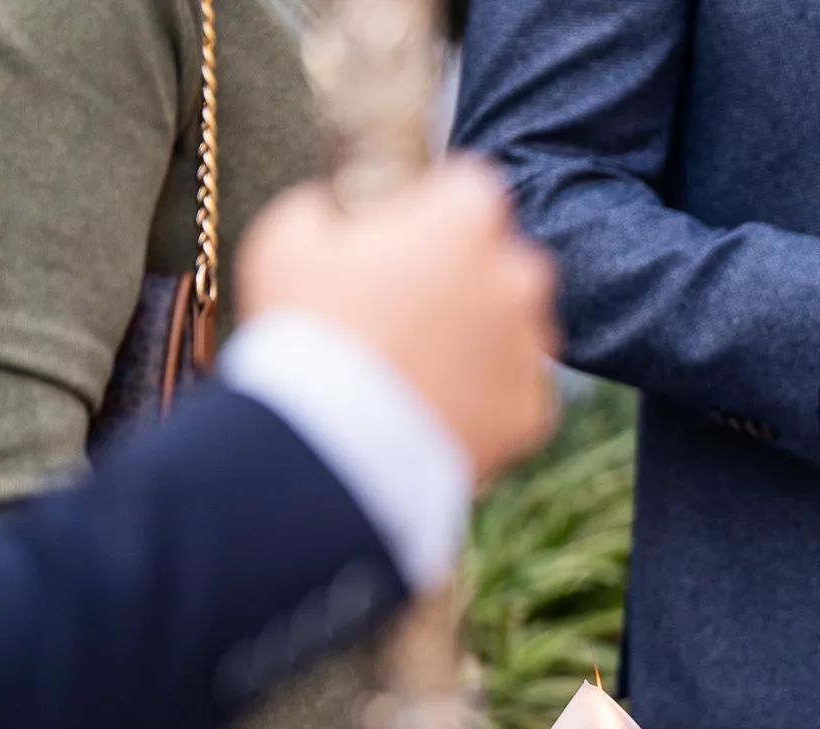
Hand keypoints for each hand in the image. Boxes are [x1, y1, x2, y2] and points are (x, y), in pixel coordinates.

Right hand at [237, 158, 560, 481]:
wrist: (330, 449)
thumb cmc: (305, 331)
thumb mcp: (288, 239)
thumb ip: (327, 206)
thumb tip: (341, 209)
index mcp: (466, 221)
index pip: (470, 188)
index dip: (432, 209)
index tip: (401, 236)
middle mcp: (517, 278)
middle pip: (502, 260)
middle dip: (464, 274)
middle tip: (403, 305)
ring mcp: (530, 349)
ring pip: (515, 328)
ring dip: (478, 336)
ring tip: (412, 362)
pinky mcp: (531, 413)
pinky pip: (510, 392)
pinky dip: (482, 397)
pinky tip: (430, 405)